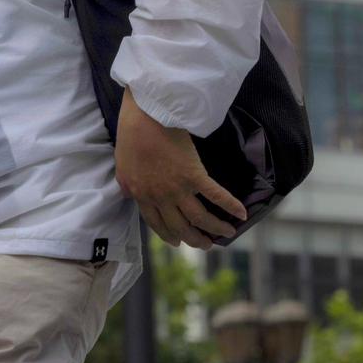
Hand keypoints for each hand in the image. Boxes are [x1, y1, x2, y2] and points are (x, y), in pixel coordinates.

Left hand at [115, 89, 247, 248]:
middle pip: (180, 226)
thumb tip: (129, 195)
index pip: (156, 222)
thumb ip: (126, 183)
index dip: (167, 235)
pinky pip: (216, 195)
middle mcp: (161, 197)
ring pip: (199, 217)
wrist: (145, 117)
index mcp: (142, 194)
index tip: (177, 242)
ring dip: (215, 228)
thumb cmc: (131, 136)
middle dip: (194, 239)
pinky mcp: (194, 176)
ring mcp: (179, 188)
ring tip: (227, 233)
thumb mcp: (121, 165)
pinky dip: (231, 205)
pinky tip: (242, 213)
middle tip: (205, 245)